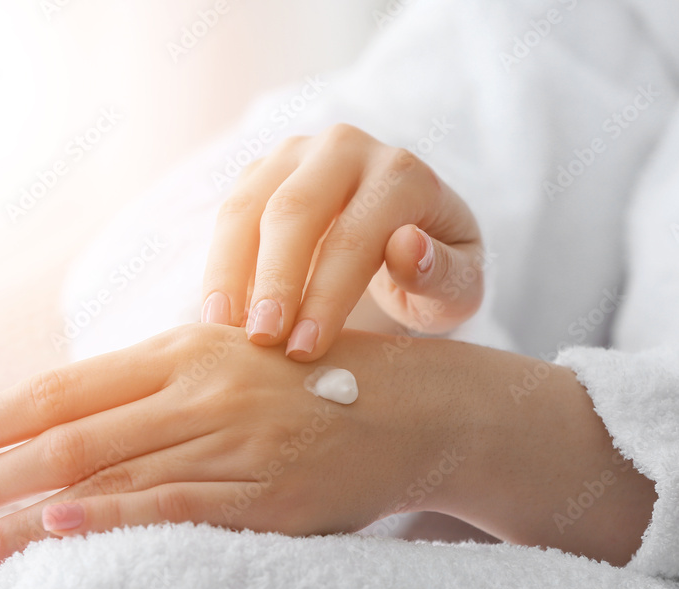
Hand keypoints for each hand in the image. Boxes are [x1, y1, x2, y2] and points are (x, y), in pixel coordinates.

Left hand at [0, 325, 655, 571]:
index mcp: (188, 346)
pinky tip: (57, 530)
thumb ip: (163, 386)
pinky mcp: (265, 489)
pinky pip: (176, 504)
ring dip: (27, 509)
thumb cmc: (317, 377)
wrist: (416, 403)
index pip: (69, 385)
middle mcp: (201, 385)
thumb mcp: (234, 361)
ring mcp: (232, 437)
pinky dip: (112, 518)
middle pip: (72, 432)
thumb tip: (79, 419)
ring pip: (111, 474)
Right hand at [201, 123, 485, 360]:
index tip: (304, 349)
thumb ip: (442, 273)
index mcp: (403, 174)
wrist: (408, 237)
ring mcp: (298, 154)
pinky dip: (220, 265)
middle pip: (294, 210)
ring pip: (247, 206)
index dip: (327, 294)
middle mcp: (347, 148)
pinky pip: (230, 214)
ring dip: (229, 271)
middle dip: (274, 280)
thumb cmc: (437, 272)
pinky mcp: (263, 171)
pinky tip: (218, 315)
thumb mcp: (460, 285)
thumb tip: (406, 246)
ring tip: (220, 330)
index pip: (357, 234)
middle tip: (261, 340)